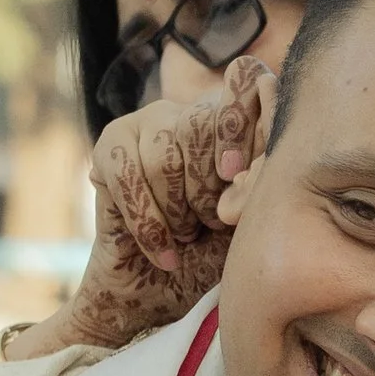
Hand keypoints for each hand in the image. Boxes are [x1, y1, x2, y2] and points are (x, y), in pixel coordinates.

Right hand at [13, 59, 270, 361]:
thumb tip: (263, 154)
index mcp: (238, 122)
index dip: (240, 120)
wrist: (160, 297)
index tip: (235, 175)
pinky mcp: (110, 146)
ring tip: (186, 238)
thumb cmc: (214, 260)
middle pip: (202, 124)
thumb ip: (263, 179)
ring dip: (178, 211)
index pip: (245, 78)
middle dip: (207, 191)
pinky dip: (149, 222)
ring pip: (164, 153)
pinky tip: (163, 250)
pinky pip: (127, 173)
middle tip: (211, 225)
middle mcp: (193, 113)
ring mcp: (149, 124)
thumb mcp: (253, 221)